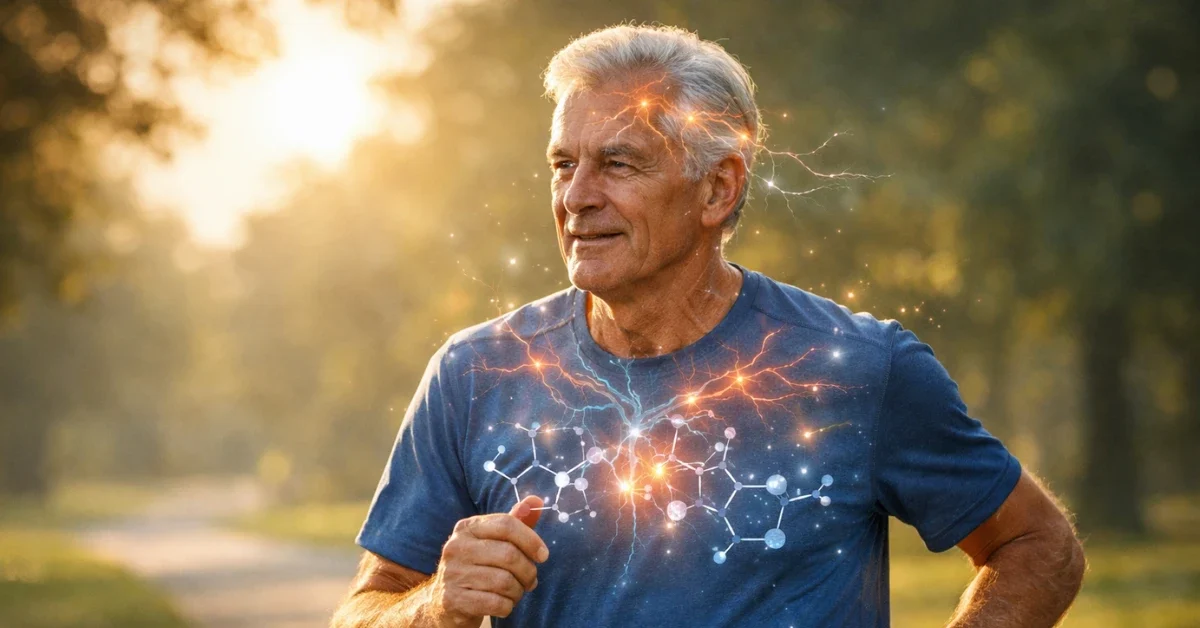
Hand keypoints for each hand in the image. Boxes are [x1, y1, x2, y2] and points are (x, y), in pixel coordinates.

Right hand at [428, 496, 548, 624]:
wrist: (444, 603)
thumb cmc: (477, 567)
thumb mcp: (493, 542)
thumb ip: (515, 522)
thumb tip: (535, 500)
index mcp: (467, 528)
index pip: (506, 524)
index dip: (531, 540)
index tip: (543, 555)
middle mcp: (456, 547)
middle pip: (509, 554)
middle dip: (528, 571)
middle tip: (530, 580)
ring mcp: (452, 573)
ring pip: (504, 582)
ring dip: (518, 591)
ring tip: (516, 592)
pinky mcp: (453, 599)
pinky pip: (495, 603)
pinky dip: (507, 606)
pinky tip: (504, 604)